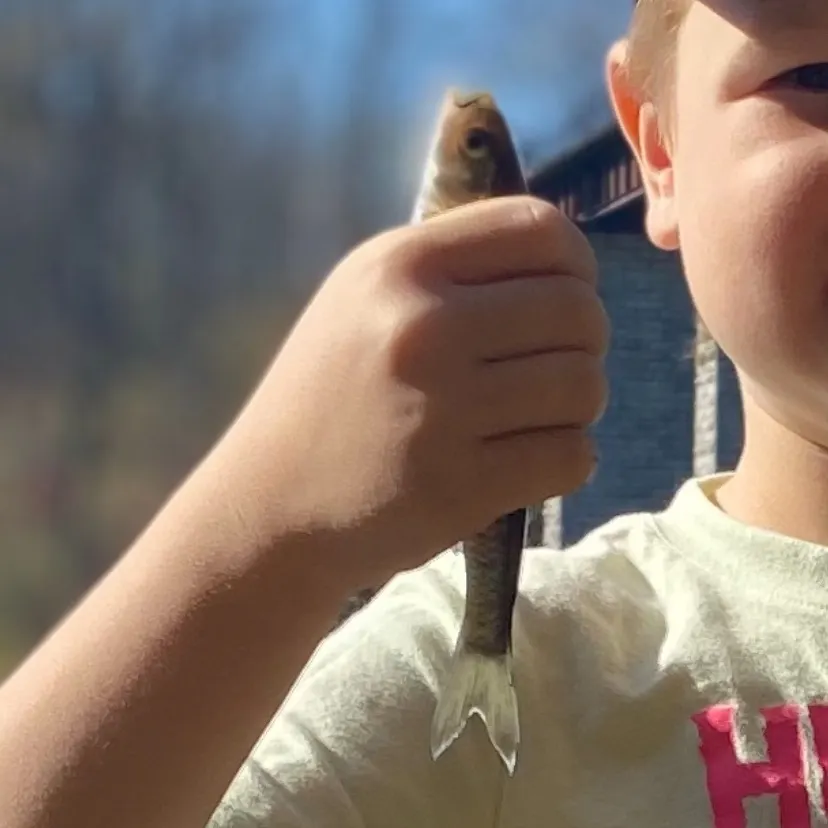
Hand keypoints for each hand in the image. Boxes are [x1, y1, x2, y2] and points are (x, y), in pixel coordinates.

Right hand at [206, 195, 608, 587]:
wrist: (270, 505)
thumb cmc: (326, 398)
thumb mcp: (363, 302)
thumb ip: (451, 270)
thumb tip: (563, 264)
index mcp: (400, 264)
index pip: (542, 229)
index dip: (576, 265)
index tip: (563, 299)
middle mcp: (424, 325)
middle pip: (579, 311)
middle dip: (582, 344)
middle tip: (547, 371)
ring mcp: (444, 408)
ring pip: (585, 386)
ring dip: (576, 406)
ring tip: (533, 418)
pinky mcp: (462, 485)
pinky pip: (573, 456)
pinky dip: (565, 460)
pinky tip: (525, 461)